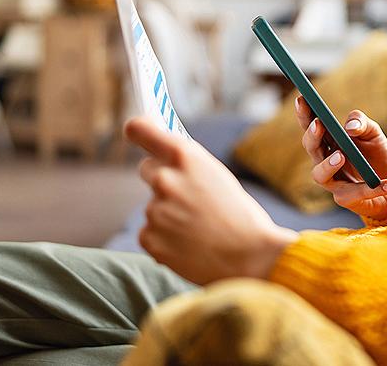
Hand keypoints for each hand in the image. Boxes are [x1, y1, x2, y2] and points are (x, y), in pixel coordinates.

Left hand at [126, 117, 297, 284]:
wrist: (250, 257)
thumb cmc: (240, 215)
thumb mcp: (217, 176)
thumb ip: (188, 165)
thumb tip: (164, 158)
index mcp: (185, 156)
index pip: (140, 129)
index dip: (137, 130)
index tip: (135, 132)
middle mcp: (165, 179)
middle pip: (146, 169)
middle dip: (161, 179)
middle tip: (186, 196)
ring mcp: (154, 210)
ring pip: (153, 206)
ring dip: (167, 214)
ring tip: (198, 228)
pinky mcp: (149, 238)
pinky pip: (150, 232)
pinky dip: (165, 239)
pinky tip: (189, 245)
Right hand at [294, 95, 386, 220]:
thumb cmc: (376, 156)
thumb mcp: (374, 134)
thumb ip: (362, 124)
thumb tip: (350, 127)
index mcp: (329, 141)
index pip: (311, 125)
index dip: (304, 113)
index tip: (302, 98)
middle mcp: (324, 161)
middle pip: (311, 148)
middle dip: (312, 136)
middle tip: (318, 124)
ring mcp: (333, 181)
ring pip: (319, 175)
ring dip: (328, 164)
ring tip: (340, 155)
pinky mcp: (346, 198)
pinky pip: (355, 193)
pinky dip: (373, 188)